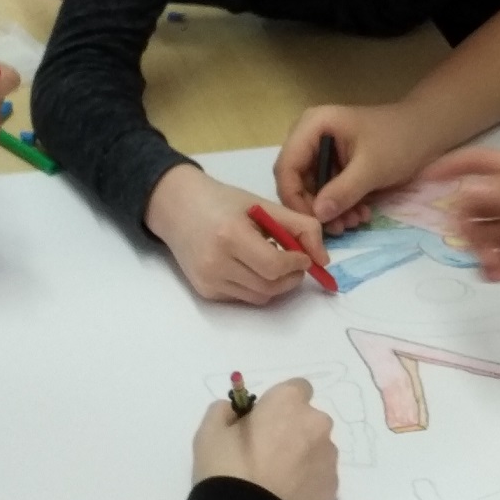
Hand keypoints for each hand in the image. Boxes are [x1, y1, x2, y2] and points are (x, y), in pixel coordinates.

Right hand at [144, 164, 327, 306]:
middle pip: (270, 286)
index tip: (304, 256)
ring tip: (272, 260)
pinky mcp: (205, 292)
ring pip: (260, 297)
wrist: (177, 208)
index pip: (274, 265)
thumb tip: (323, 259)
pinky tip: (250, 265)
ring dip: (276, 283)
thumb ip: (300, 226)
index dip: (296, 264)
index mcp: (230, 235)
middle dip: (292, 277)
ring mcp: (208, 280)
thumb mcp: (263, 205)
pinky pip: (244, 297)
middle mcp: (215, 262)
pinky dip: (256, 286)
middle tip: (296, 262)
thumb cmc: (223, 202)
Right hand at [192, 376, 338, 499]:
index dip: (279, 404)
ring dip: (302, 455)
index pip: (296, 388)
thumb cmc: (226, 469)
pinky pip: (320, 474)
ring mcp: (329, 456)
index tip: (263, 422)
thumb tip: (234, 411)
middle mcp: (317, 423)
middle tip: (266, 452)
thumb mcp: (209, 432)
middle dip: (292, 429)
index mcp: (289, 403)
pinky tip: (285, 495)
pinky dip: (308, 480)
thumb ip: (224, 410)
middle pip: (308, 419)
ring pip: (317, 447)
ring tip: (275, 479)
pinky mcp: (334, 486)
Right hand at [274, 101, 447, 229]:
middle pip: (295, 181)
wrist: (427, 132)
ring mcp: (321, 153)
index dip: (293, 198)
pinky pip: (327, 192)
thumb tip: (317, 216)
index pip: (286, 166)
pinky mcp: (334, 166)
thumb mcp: (371, 167)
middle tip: (338, 228)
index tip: (312, 224)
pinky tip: (360, 215)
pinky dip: (341, 206)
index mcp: (311, 126)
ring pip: (312, 191)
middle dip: (315, 208)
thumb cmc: (399, 140)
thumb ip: (343, 191)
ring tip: (354, 222)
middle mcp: (309, 137)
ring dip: (331, 211)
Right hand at [426, 148, 499, 310]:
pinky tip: (497, 273)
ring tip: (489, 257)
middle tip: (467, 233)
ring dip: (475, 243)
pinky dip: (487, 267)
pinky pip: (490, 262)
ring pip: (479, 233)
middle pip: (476, 200)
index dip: (454, 166)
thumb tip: (467, 187)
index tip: (425, 177)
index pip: (484, 164)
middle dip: (464, 214)